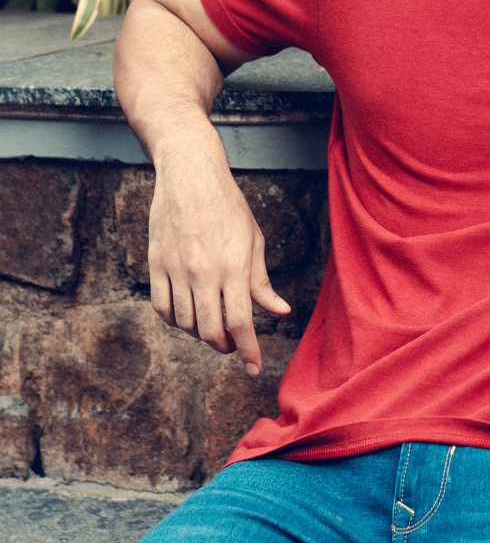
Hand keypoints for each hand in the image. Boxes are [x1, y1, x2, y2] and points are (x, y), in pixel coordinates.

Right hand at [147, 138, 290, 374]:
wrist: (190, 174)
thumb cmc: (228, 205)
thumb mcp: (254, 239)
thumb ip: (262, 281)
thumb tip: (280, 310)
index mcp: (233, 265)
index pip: (240, 322)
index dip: (248, 350)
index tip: (253, 369)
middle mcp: (203, 271)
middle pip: (211, 331)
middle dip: (225, 347)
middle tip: (234, 344)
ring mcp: (176, 269)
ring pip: (185, 324)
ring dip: (201, 334)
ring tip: (213, 324)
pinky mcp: (156, 264)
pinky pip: (162, 307)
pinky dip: (175, 320)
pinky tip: (188, 314)